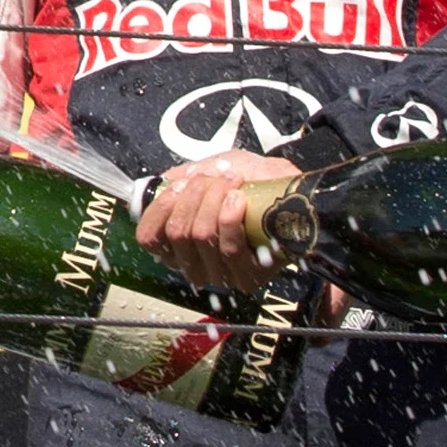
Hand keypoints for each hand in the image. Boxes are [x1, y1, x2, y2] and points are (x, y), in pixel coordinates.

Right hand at [139, 153, 304, 292]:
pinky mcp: (249, 276)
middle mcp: (197, 264)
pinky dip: (230, 218)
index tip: (178, 186)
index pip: (149, 237)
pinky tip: (238, 200)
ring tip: (230, 181)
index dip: (159, 209)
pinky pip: (229, 249)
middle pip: (177, 233)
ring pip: (202, 237)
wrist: (297, 191)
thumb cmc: (254, 181)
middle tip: (211, 177)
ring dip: (213, 200)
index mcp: (180, 244)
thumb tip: (163, 183)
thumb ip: (184, 178)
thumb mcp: (212, 170)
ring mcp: (223, 274)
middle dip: (192, 196)